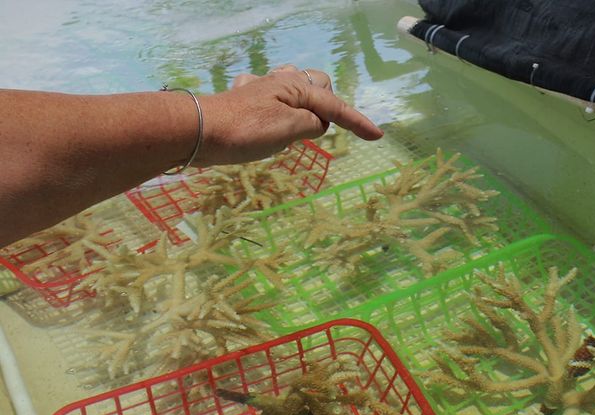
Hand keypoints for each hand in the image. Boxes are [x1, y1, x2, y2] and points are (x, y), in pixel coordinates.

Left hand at [195, 65, 381, 165]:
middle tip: (322, 129)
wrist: (199, 132)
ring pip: (293, 85)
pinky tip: (267, 116)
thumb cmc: (246, 131)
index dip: (357, 122)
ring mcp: (261, 90)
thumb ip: (312, 123)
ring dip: (303, 100)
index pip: (335, 107)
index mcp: (296, 88)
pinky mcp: (245, 101)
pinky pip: (267, 94)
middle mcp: (281, 82)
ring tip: (301, 123)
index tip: (378, 136)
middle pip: (317, 84)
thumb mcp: (289, 129)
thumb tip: (318, 122)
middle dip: (328, 103)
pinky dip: (274, 104)